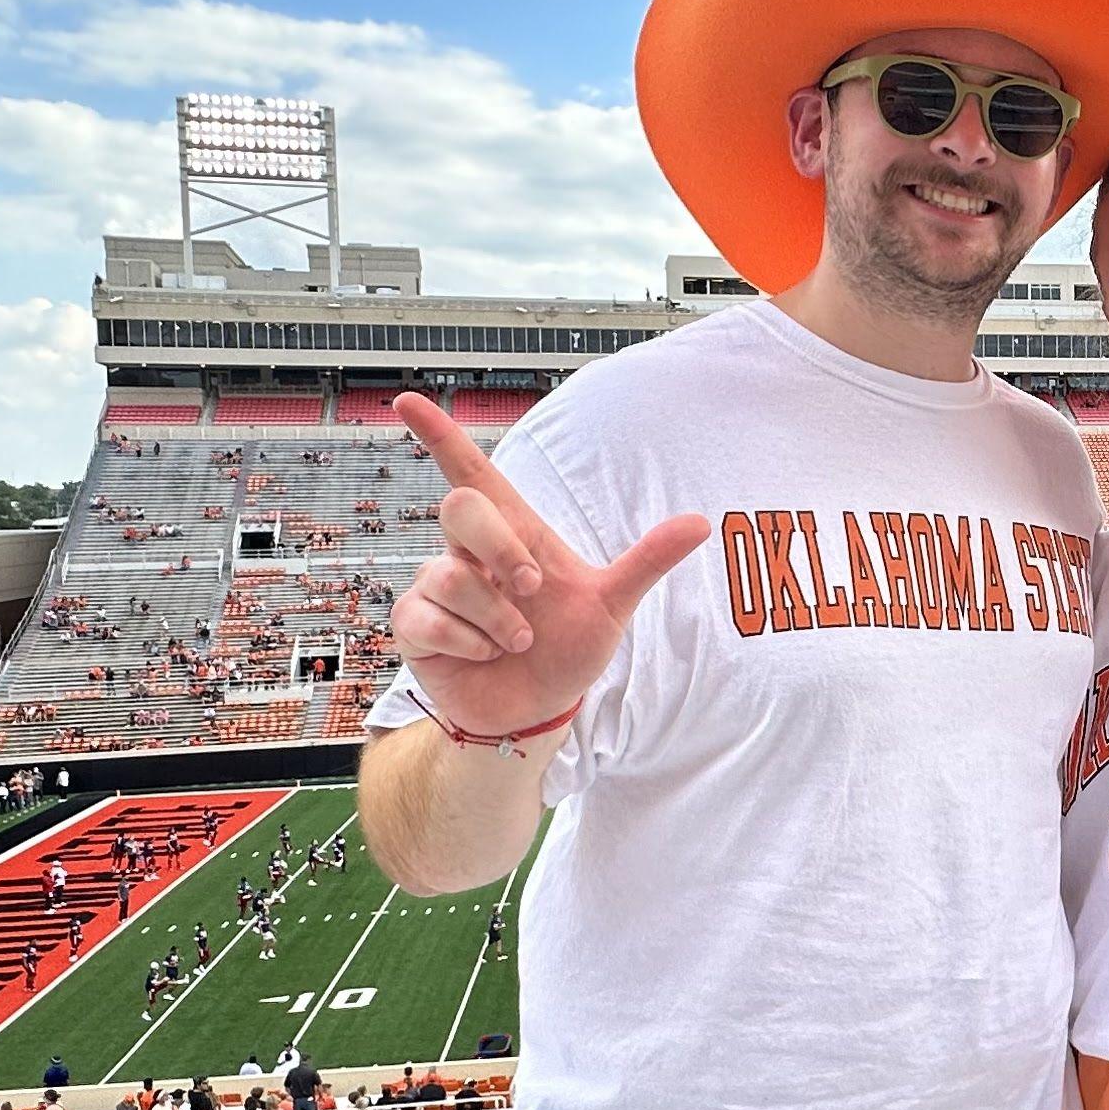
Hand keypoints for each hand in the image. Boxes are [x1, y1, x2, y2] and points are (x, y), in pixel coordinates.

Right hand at [387, 396, 707, 743]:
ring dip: (497, 618)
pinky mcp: (416, 626)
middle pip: (462, 508)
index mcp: (513, 535)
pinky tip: (483, 655)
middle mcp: (470, 554)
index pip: (471, 472)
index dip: (440, 435)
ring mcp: (439, 588)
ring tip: (519, 642)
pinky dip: (467, 642)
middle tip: (533, 588)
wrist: (539, 709)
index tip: (409, 400)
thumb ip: (648, 561)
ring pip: (452, 575)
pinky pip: (429, 618)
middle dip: (502, 548)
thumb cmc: (567, 650)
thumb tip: (700, 522)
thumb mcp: (612, 605)